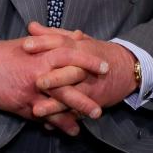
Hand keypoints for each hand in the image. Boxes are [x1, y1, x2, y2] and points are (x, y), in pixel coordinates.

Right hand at [0, 35, 108, 135]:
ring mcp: (32, 91)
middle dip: (88, 91)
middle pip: (69, 83)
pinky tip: (73, 129)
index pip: (70, 56)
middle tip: (105, 96)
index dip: (88, 61)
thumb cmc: (3, 54)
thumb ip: (51, 40)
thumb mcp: (28, 42)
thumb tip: (74, 36)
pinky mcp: (24, 104)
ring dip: (78, 110)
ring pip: (60, 102)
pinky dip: (60, 123)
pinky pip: (46, 116)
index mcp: (40, 54)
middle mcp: (39, 73)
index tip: (104, 65)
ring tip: (95, 114)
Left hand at [23, 22, 137, 118]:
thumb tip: (31, 26)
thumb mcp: (76, 40)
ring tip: (37, 110)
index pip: (60, 43)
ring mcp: (89, 86)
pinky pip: (77, 112)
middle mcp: (83, 67)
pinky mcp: (93, 101)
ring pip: (72, 95)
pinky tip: (49, 126)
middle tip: (37, 83)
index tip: (25, 45)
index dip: (44, 43)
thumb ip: (52, 34)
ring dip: (55, 105)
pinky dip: (64, 120)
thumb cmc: (95, 52)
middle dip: (54, 78)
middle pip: (69, 71)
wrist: (126, 69)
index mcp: (78, 47)